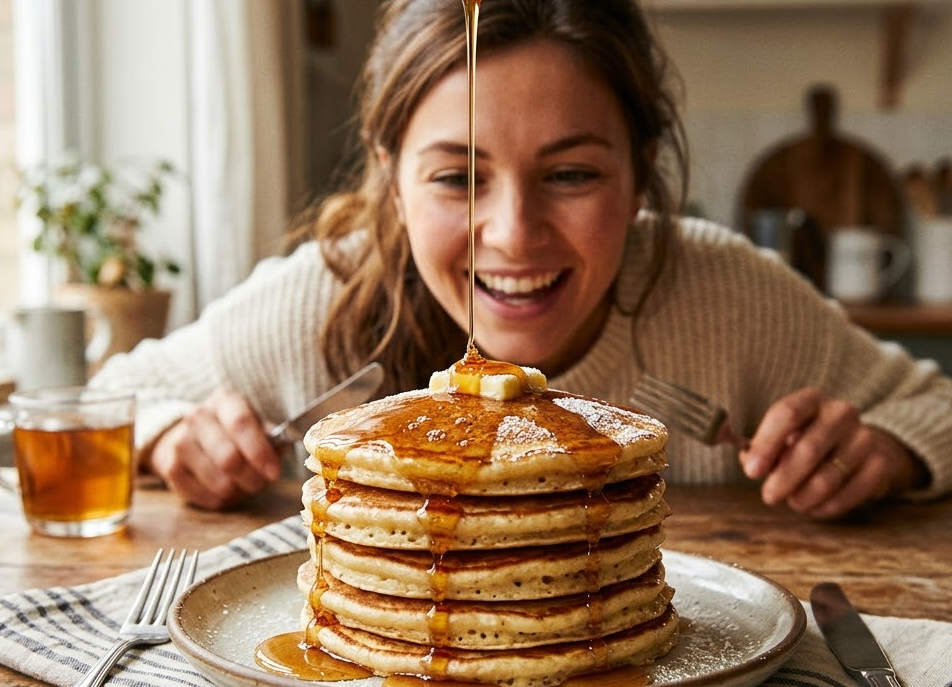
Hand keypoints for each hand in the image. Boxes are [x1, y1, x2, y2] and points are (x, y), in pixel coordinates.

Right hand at [147, 389, 282, 509]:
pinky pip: (205, 496)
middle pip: (229, 457)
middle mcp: (198, 417)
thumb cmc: (231, 433)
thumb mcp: (254, 425)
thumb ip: (271, 437)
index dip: (259, 451)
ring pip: (218, 481)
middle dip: (253, 478)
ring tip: (244, 485)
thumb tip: (282, 449)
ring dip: (239, 491)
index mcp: (224, 401)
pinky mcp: (170, 468)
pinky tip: (226, 490)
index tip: (274, 472)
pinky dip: (222, 500)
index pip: (241, 423)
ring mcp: (180, 442)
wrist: (187, 437)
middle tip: (262, 483)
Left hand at [739, 387, 927, 518]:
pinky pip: (849, 494)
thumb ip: (762, 448)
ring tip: (793, 502)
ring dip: (803, 497)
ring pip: (827, 477)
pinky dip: (826, 507)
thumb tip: (751, 464)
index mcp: (811, 399)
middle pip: (808, 449)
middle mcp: (841, 412)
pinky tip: (814, 508)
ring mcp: (865, 437)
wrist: (860, 447)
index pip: (786, 414)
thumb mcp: (783, 437)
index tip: (752, 471)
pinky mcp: (880, 464)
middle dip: (784, 478)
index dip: (766, 444)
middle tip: (769, 496)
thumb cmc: (807, 441)